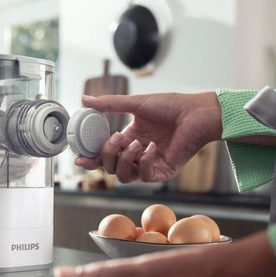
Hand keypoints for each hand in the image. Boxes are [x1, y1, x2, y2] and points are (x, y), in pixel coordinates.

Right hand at [75, 92, 222, 182]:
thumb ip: (109, 104)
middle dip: (107, 156)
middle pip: (110, 168)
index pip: (104, 155)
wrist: (196, 113)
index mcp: (128, 139)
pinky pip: (144, 176)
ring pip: (123, 176)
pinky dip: (145, 162)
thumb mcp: (135, 103)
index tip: (79, 158)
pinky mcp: (162, 172)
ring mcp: (148, 165)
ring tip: (137, 144)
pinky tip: (153, 147)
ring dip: (125, 161)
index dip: (90, 158)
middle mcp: (136, 154)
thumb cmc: (171, 106)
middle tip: (115, 140)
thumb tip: (85, 100)